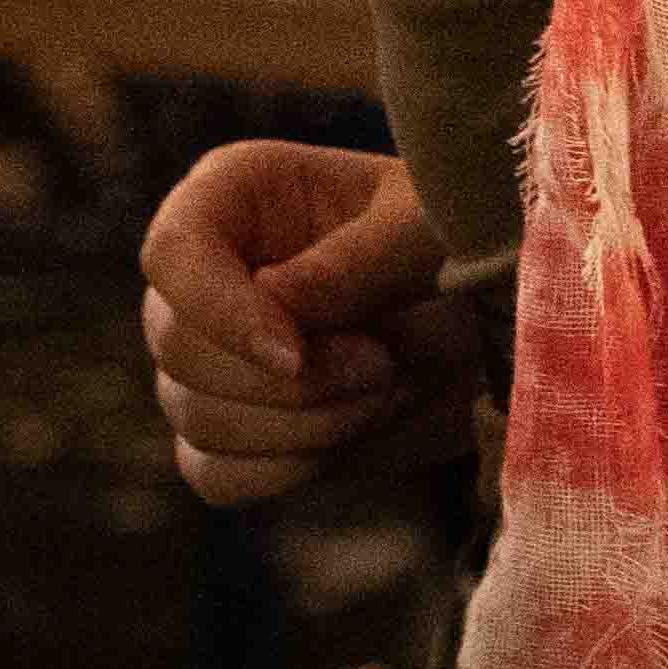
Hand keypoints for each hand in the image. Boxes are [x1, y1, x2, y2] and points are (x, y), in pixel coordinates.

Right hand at [140, 139, 480, 505]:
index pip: (171, 251)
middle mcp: (207, 273)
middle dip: (289, 381)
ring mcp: (210, 355)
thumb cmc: (466, 246)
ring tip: (389, 386)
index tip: (296, 354)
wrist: (496, 327)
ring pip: (196, 418)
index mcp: (237, 194)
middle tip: (385, 365)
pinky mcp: (231, 428)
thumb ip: (356, 260)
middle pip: (176, 348)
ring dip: (305, 424)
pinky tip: (356, 430)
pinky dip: (288, 468)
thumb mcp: (429, 233)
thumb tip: (271, 298)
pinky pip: (214, 473)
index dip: (220, 312)